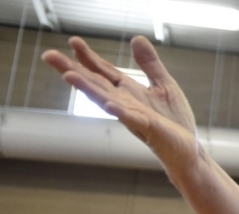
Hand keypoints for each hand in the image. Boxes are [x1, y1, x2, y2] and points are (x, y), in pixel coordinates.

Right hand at [42, 36, 199, 172]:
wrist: (189, 149)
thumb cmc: (174, 121)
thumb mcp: (164, 84)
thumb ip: (150, 64)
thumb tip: (136, 38)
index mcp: (129, 92)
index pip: (104, 72)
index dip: (88, 57)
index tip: (72, 41)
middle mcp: (126, 104)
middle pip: (96, 84)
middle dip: (73, 70)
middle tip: (49, 56)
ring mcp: (135, 117)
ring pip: (107, 101)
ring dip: (88, 89)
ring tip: (68, 76)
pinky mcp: (150, 129)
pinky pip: (132, 119)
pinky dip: (120, 112)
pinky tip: (109, 105)